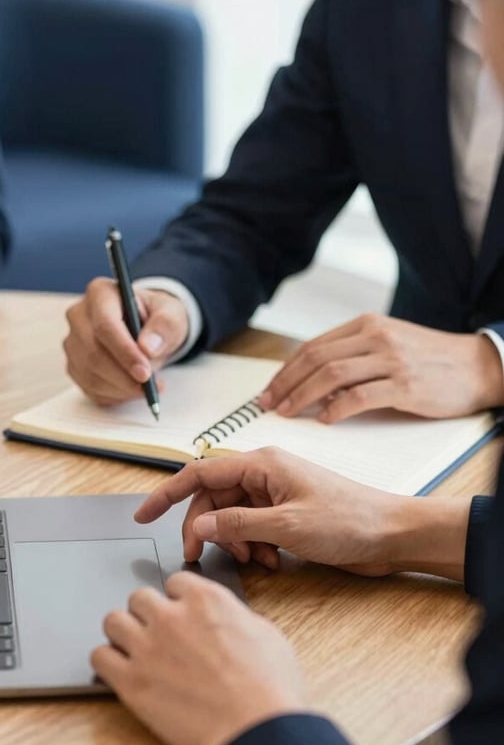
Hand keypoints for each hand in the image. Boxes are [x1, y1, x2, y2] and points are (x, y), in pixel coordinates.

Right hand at [64, 278, 188, 404]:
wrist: (147, 330)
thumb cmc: (156, 318)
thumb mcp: (171, 314)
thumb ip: (164, 326)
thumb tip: (148, 347)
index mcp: (100, 293)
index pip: (105, 326)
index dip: (125, 352)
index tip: (145, 373)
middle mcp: (79, 316)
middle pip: (94, 353)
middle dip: (124, 376)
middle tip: (150, 386)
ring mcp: (73, 343)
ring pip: (90, 375)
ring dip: (121, 388)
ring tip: (147, 387)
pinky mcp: (74, 366)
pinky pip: (90, 388)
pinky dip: (114, 395)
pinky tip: (131, 388)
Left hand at [91, 571, 305, 744]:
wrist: (258, 734)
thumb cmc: (271, 690)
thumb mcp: (265, 634)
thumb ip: (233, 616)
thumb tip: (224, 618)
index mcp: (205, 600)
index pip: (174, 581)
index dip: (178, 600)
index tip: (179, 612)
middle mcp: (171, 616)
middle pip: (139, 598)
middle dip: (148, 614)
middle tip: (157, 634)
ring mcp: (147, 648)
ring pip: (113, 621)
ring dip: (123, 634)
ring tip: (134, 650)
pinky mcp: (131, 682)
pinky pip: (99, 657)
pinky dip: (108, 662)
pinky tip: (120, 671)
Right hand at [135, 448, 468, 580]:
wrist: (391, 535)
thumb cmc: (349, 520)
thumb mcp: (287, 526)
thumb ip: (237, 524)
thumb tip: (198, 524)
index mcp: (261, 464)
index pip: (199, 473)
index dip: (168, 494)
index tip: (145, 514)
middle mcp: (263, 474)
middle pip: (212, 499)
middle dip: (204, 529)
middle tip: (198, 557)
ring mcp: (273, 494)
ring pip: (230, 517)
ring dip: (233, 542)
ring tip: (253, 560)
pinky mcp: (283, 513)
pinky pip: (250, 528)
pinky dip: (252, 546)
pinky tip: (270, 561)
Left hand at [257, 314, 503, 421]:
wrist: (477, 365)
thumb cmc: (428, 359)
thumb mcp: (387, 342)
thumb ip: (351, 355)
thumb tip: (310, 383)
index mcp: (365, 325)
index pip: (312, 346)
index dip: (285, 370)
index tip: (268, 390)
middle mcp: (375, 336)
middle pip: (315, 359)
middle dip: (285, 384)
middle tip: (267, 405)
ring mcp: (391, 359)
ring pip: (331, 375)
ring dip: (302, 396)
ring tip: (287, 413)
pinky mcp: (405, 384)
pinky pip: (360, 396)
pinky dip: (336, 409)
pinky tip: (324, 420)